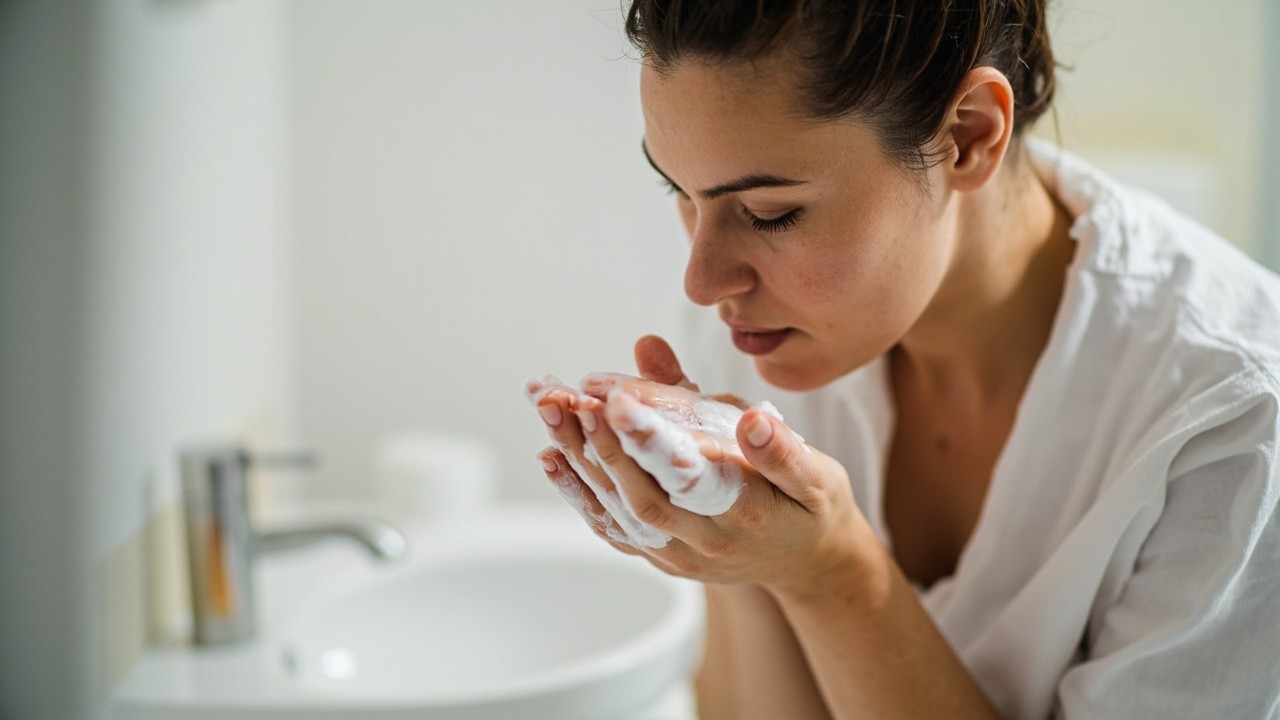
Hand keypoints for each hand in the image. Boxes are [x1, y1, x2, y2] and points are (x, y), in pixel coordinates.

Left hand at [529, 337, 870, 595]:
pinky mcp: (659, 556)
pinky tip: (551, 454)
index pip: (690, 476)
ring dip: (577, 458)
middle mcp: (705, 543)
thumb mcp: (817, 473)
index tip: (616, 400)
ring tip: (548, 406)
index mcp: (747, 514)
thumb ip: (781, 445)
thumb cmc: (812, 506)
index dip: (651, 440)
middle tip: (564, 394)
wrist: (808, 564)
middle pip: (639, 493)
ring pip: (616, 508)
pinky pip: (611, 526)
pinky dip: (578, 491)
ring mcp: (678, 555)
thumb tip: (751, 418)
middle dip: (597, 442)